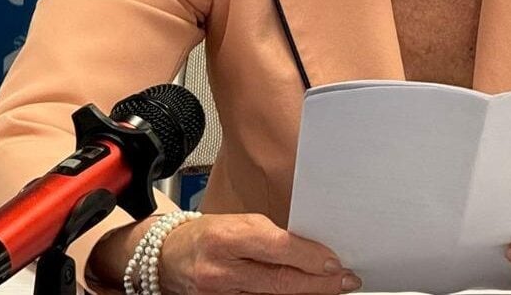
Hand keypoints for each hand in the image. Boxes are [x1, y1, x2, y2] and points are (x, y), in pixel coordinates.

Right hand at [91, 213, 361, 294]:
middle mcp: (222, 270)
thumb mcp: (239, 223)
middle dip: (318, 284)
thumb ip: (271, 237)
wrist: (164, 257)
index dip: (312, 258)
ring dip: (305, 294)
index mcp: (228, 237)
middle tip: (346, 282)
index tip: (337, 263)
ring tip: (330, 288)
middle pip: (280, 283)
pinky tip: (301, 293)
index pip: (279, 249)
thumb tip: (312, 250)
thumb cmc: (207, 234)